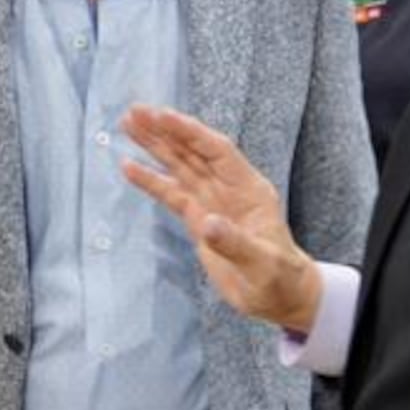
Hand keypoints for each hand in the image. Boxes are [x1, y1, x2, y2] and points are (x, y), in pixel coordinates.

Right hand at [120, 104, 323, 333]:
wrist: (280, 297)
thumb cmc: (280, 279)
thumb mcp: (262, 264)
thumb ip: (234, 243)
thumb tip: (206, 224)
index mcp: (249, 190)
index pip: (216, 151)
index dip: (189, 132)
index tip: (162, 116)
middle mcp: (229, 189)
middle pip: (193, 151)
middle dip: (165, 130)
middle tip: (136, 111)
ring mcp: (213, 202)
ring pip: (180, 166)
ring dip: (155, 146)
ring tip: (129, 125)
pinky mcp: (199, 219)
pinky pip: (172, 193)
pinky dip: (151, 180)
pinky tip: (130, 166)